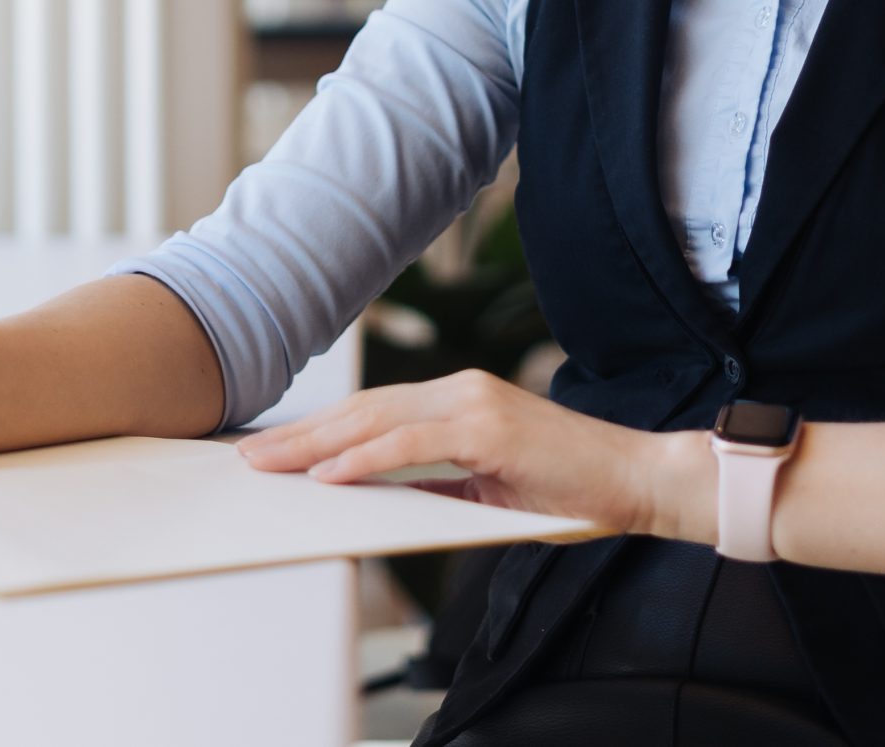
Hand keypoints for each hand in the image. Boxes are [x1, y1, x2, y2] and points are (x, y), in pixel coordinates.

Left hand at [235, 369, 715, 542]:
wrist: (635, 481)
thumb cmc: (567, 489)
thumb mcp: (484, 487)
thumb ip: (433, 482)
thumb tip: (374, 496)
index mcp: (458, 399)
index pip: (372, 412)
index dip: (318, 429)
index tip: (273, 448)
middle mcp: (460, 389)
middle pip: (363, 410)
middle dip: (301, 434)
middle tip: (248, 454)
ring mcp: (474, 403)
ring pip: (378, 420)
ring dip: (316, 444)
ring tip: (270, 464)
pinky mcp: (489, 427)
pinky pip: (413, 444)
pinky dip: (367, 459)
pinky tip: (330, 474)